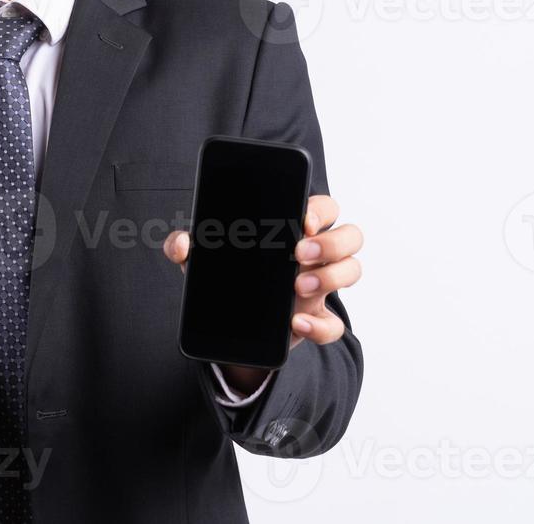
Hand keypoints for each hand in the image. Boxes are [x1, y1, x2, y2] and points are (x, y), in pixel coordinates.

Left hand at [164, 194, 362, 390]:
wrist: (231, 322)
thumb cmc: (229, 275)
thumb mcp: (205, 259)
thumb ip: (187, 247)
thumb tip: (181, 243)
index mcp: (295, 231)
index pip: (325, 209)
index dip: (321, 210)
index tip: (302, 221)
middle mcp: (315, 255)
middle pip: (350, 236)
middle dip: (332, 242)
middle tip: (299, 253)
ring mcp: (319, 287)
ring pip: (352, 271)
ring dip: (331, 277)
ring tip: (298, 287)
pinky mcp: (315, 319)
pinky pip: (334, 324)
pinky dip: (319, 325)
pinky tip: (296, 324)